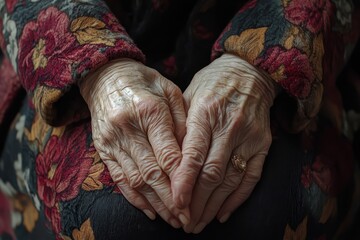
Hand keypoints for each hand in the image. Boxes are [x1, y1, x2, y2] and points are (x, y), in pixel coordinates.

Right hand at [79, 59, 189, 227]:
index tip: (193, 200)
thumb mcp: (169, 91)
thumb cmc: (145, 82)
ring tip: (172, 219)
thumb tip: (192, 154)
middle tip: (186, 220)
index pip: (168, 154)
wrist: (106, 75)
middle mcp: (128, 128)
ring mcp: (112, 140)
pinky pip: (118, 178)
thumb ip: (182, 121)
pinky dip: (134, 197)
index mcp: (149, 111)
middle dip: (170, 200)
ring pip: (135, 180)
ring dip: (155, 203)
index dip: (181, 180)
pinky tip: (150, 209)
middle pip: (151, 172)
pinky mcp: (103, 148)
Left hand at [171, 53, 278, 232]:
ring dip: (214, 206)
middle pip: (211, 173)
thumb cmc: (212, 84)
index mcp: (205, 112)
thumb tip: (168, 162)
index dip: (183, 182)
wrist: (250, 72)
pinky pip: (252, 177)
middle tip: (185, 223)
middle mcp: (228, 126)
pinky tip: (224, 213)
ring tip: (199, 223)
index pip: (193, 155)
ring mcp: (249, 136)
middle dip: (197, 202)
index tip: (175, 204)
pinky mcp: (263, 144)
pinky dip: (238, 198)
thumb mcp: (189, 96)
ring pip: (230, 179)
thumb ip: (179, 127)